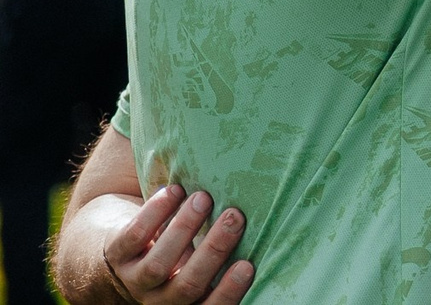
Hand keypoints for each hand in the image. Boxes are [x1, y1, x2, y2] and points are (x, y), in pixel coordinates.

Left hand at [98, 185, 253, 303]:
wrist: (116, 253)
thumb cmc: (173, 254)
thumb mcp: (193, 265)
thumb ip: (214, 257)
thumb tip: (261, 224)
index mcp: (184, 302)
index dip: (228, 290)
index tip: (248, 265)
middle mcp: (158, 299)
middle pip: (187, 285)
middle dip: (213, 251)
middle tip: (234, 217)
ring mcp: (134, 280)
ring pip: (158, 264)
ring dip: (183, 229)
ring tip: (203, 198)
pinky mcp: (115, 255)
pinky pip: (134, 237)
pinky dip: (155, 212)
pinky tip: (173, 191)